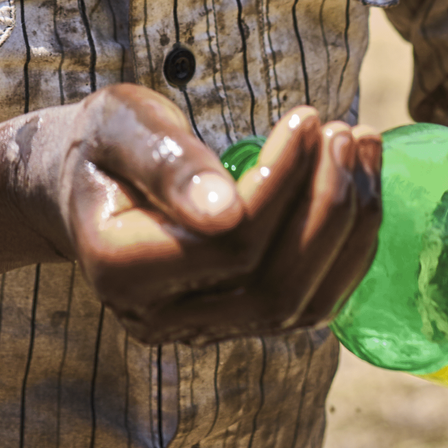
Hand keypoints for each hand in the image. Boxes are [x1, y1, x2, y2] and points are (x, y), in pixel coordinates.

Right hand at [17, 88, 380, 344]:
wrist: (86, 182)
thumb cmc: (105, 143)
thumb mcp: (121, 125)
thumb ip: (168, 161)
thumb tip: (224, 210)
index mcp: (121, 270)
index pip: (227, 245)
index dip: (280, 184)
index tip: (306, 118)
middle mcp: (162, 317)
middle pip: (272, 287)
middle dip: (327, 208)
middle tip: (346, 133)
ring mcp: (204, 329)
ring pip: (301, 305)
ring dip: (349, 228)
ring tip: (362, 150)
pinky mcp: (239, 321)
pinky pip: (311, 303)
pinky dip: (348, 248)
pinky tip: (360, 187)